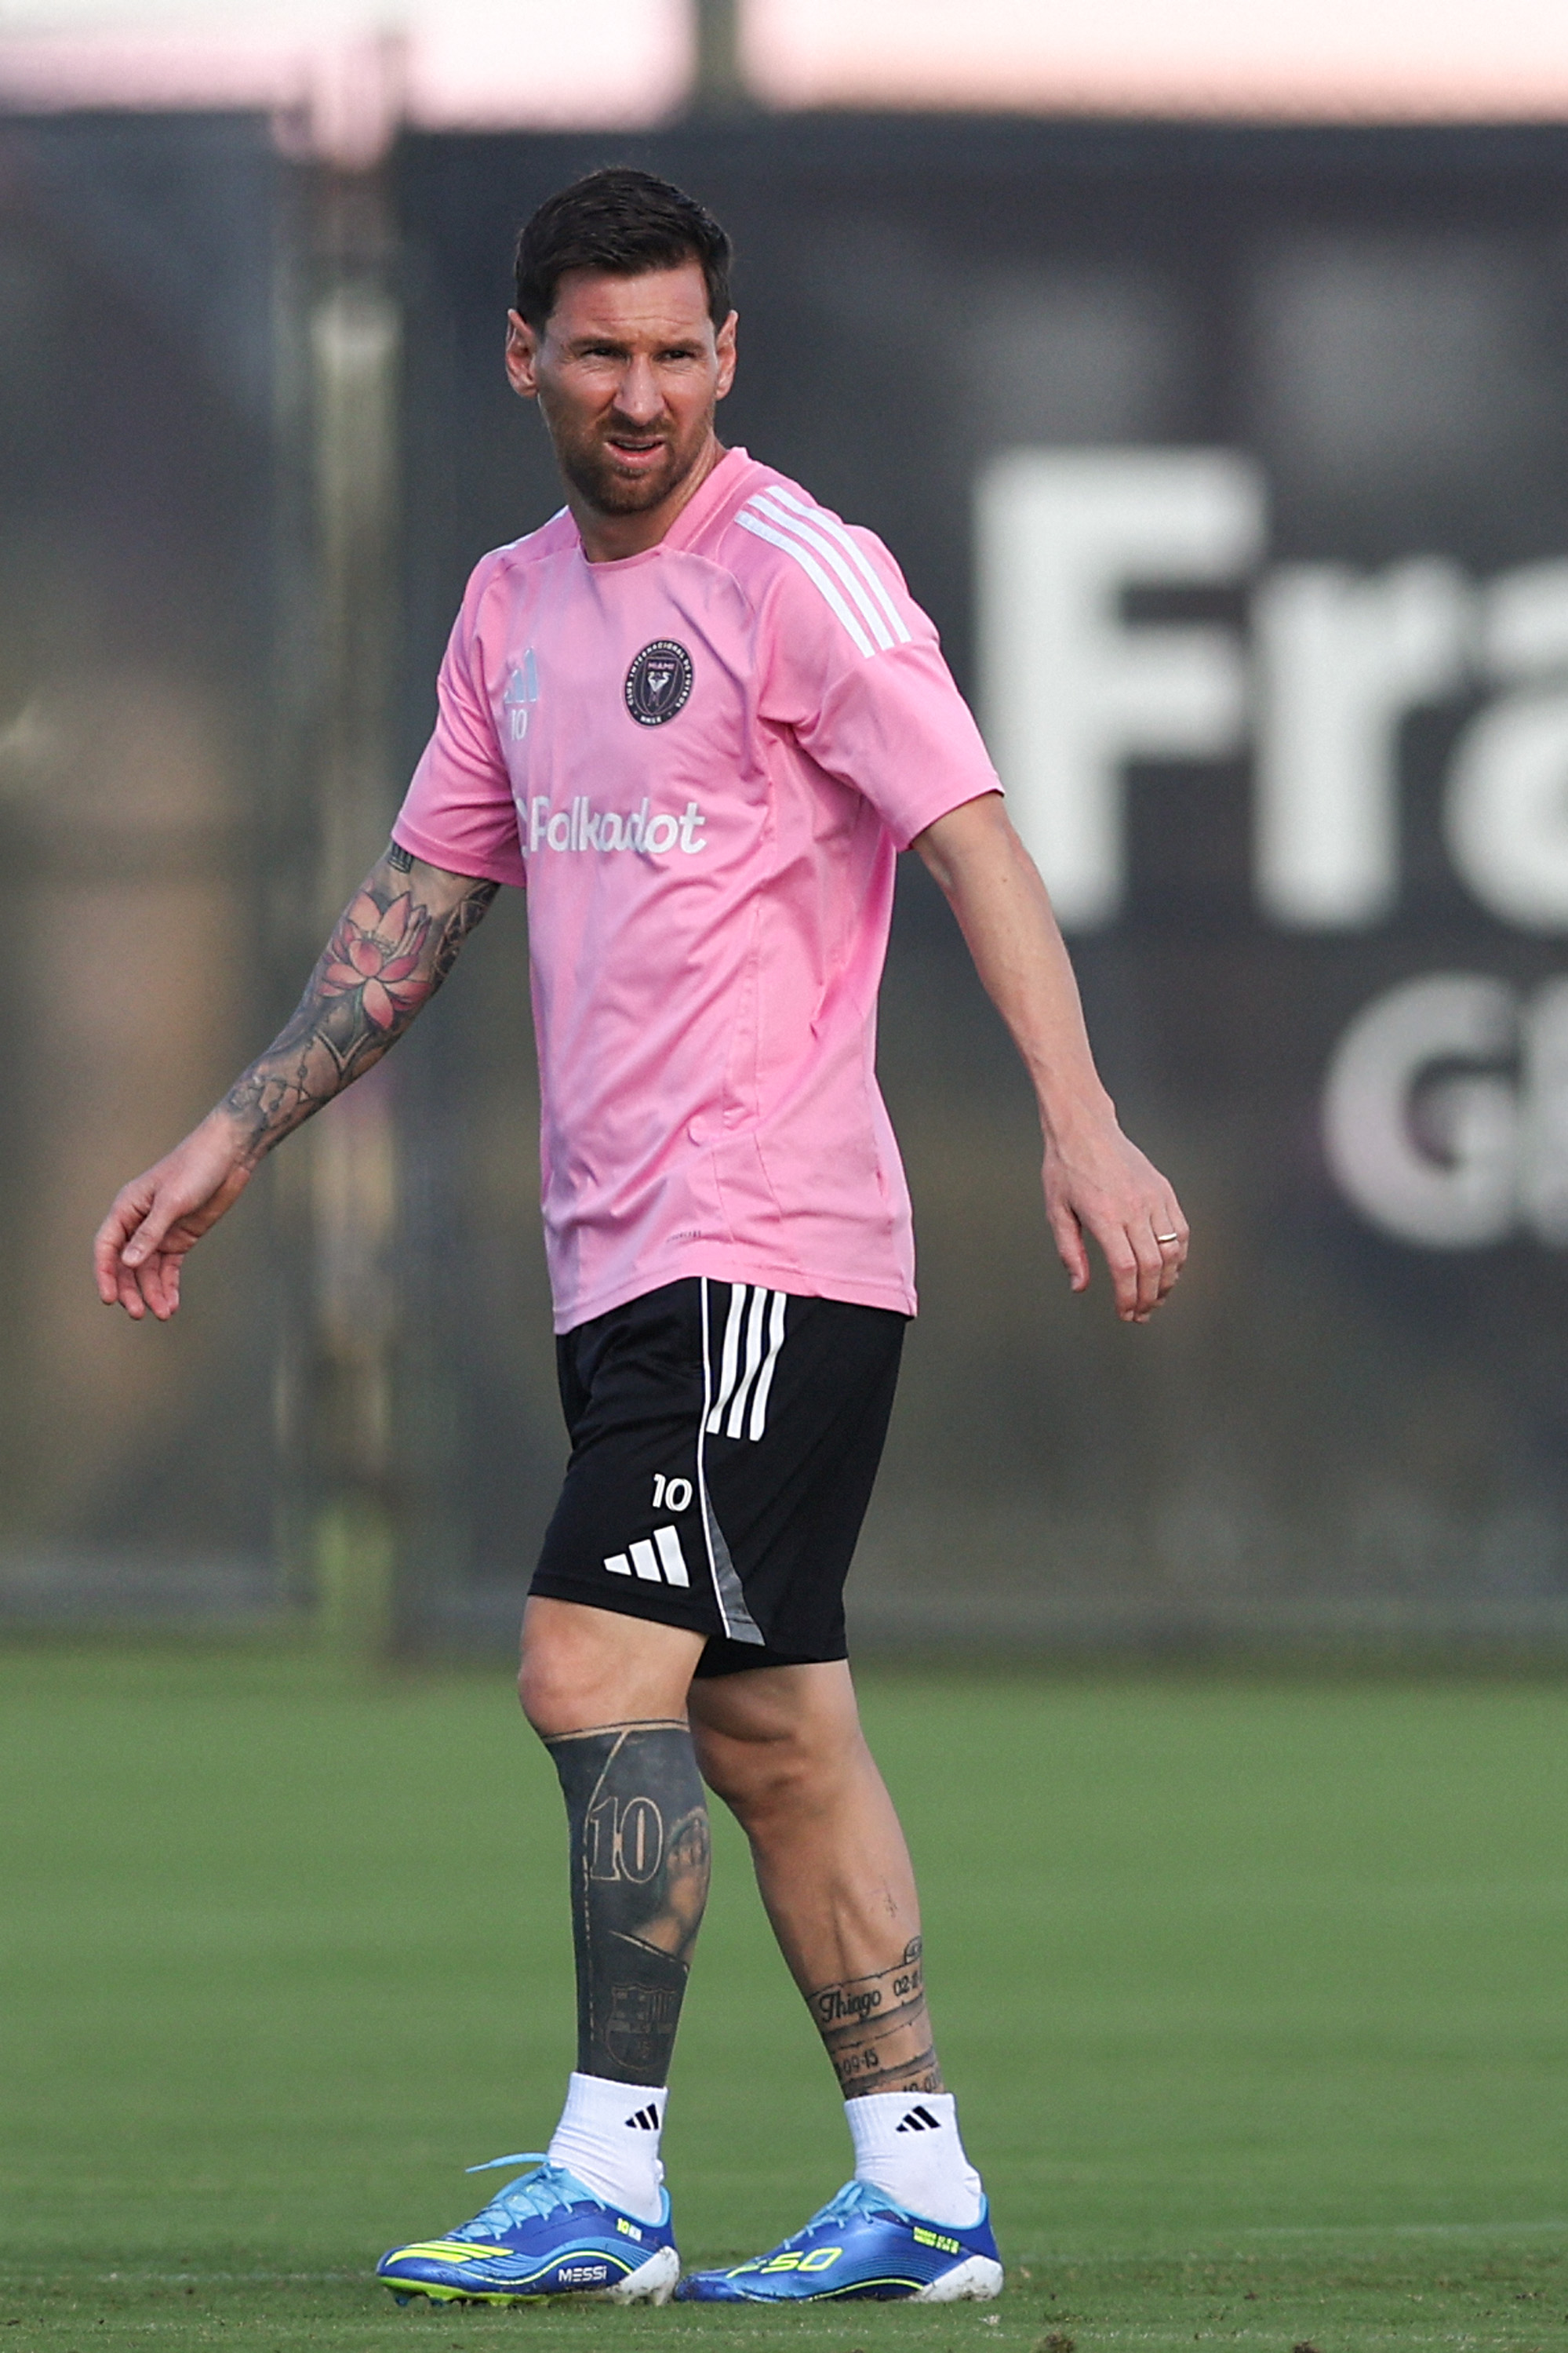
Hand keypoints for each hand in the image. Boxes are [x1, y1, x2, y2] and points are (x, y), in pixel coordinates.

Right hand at [93, 1113, 255, 1322]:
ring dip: (153, 1292)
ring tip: (163, 1313)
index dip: (105, 1274)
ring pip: (149, 1270)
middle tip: (139, 1312)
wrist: (228, 1156)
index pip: (107, 1247)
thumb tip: (128, 1262)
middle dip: (131, 1289)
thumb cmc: (196, 1167)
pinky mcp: (181, 1238)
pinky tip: (172, 1304)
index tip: (109, 1299)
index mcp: (127, 1208)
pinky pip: (169, 1268)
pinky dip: (169, 1286)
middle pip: (126, 1264)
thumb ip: (150, 1233)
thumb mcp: (172, 1201)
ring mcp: (161, 1232)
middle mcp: (139, 1223)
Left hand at [1042, 1114, 1188, 1323]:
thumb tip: (1080, 1287)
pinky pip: (1180, 1229)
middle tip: (1141, 1314)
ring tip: (1156, 1298)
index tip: (1126, 1314)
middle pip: (1152, 1266)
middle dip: (1149, 1298)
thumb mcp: (1056, 1211)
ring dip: (1168, 1281)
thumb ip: (1069, 1252)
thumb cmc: (1065, 1170)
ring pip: (1172, 1250)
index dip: (1128, 1297)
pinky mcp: (1164, 1190)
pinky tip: (1169, 1270)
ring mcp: (1153, 1198)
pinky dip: (1179, 1255)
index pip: (1125, 1269)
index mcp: (1104, 1216)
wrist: (1085, 1129)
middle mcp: (1133, 1208)